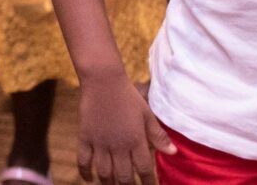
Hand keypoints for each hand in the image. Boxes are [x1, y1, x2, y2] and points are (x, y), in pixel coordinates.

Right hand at [78, 68, 172, 184]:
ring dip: (109, 183)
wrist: (102, 81)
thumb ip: (158, 135)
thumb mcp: (147, 115)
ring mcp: (100, 142)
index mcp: (136, 141)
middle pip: (124, 176)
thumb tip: (173, 152)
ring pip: (104, 172)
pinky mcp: (85, 137)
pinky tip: (89, 179)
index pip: (145, 170)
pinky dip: (85, 172)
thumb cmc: (128, 96)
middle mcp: (118, 146)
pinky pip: (83, 160)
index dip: (148, 182)